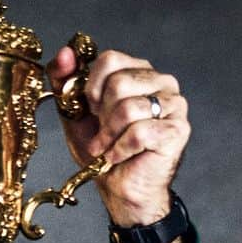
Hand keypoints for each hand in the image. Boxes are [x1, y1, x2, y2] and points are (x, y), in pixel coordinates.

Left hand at [47, 46, 189, 231]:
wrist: (120, 190)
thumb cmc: (103, 151)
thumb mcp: (75, 113)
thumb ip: (65, 81)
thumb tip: (64, 53)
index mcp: (140, 71)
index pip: (110, 59)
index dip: (92, 88)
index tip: (92, 110)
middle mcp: (162, 82)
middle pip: (119, 83)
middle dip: (101, 116)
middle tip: (103, 134)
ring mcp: (174, 105)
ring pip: (128, 108)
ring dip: (109, 136)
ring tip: (109, 148)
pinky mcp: (177, 130)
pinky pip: (139, 132)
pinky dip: (120, 150)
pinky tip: (119, 157)